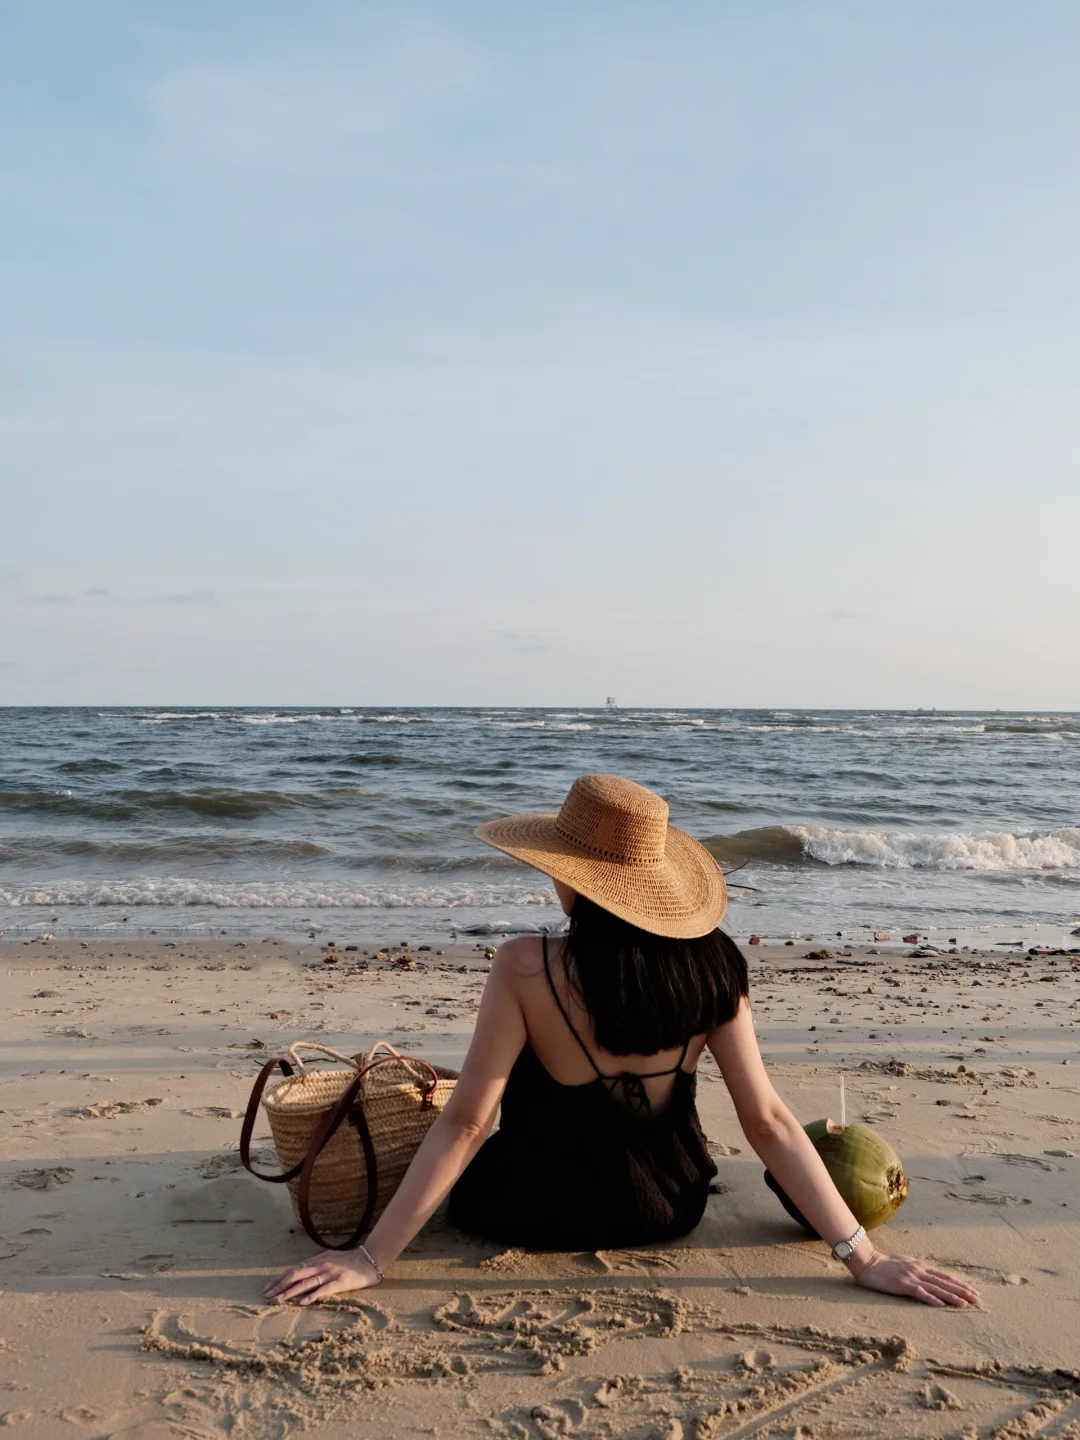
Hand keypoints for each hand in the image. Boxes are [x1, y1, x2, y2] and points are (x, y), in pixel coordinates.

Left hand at [263, 1249, 380, 1305]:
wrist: (370, 1259)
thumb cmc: (349, 1260)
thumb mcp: (329, 1258)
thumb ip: (315, 1264)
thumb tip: (299, 1272)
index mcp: (317, 1260)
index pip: (293, 1269)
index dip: (279, 1278)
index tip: (267, 1288)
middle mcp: (321, 1266)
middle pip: (296, 1275)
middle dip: (280, 1286)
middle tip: (267, 1296)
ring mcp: (330, 1273)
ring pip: (307, 1283)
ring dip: (291, 1291)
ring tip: (279, 1300)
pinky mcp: (341, 1282)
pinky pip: (324, 1289)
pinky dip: (312, 1296)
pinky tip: (303, 1302)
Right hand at [851, 1251, 979, 1307]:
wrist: (866, 1261)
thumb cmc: (883, 1264)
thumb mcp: (903, 1263)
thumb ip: (916, 1268)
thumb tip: (927, 1275)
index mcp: (920, 1266)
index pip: (944, 1276)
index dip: (959, 1284)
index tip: (972, 1291)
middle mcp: (919, 1270)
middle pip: (945, 1282)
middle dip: (962, 1290)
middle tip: (977, 1298)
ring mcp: (911, 1277)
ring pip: (936, 1288)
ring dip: (952, 1296)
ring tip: (965, 1303)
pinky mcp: (903, 1285)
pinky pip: (920, 1293)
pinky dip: (931, 1298)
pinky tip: (941, 1304)